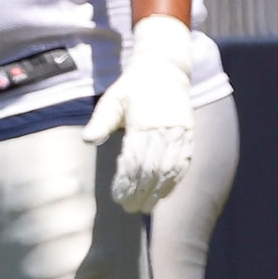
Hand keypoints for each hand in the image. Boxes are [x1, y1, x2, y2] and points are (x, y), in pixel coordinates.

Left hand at [83, 14, 195, 212]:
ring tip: (146, 207)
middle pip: (153, 169)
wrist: (165, 70)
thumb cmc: (133, 87)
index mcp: (144, 122)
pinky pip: (184, 163)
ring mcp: (180, 133)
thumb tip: (88, 140)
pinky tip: (166, 194)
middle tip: (129, 208)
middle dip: (141, 192)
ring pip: (170, 170)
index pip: (134, 160)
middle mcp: (164, 129)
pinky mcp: (189, 135)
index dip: (126, 182)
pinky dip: (175, 181)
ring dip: (158, 191)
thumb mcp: (112, 99)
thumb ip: (101, 121)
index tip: (117, 196)